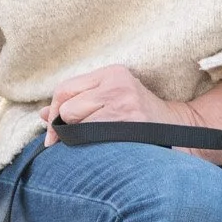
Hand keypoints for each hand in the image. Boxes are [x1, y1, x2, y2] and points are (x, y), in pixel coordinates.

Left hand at [45, 64, 198, 143]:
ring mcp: (124, 101)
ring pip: (76, 123)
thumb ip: (78, 103)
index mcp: (112, 73)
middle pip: (67, 107)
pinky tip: (105, 148)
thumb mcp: (111, 100)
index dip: (53, 114)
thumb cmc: (140, 119)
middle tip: (76, 141)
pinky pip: (90, 136)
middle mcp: (117, 83)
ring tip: (100, 141)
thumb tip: (41, 115)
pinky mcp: (129, 121)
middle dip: (66, 127)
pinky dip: (91, 146)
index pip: (64, 89)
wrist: (180, 131)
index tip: (52, 136)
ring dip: (81, 138)